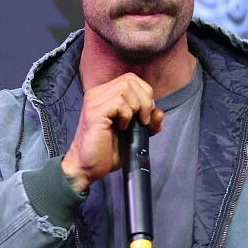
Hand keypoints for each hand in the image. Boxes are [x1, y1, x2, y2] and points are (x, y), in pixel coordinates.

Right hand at [61, 73, 162, 191]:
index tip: (146, 115)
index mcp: (105, 95)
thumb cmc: (107, 151)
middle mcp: (97, 94)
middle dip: (145, 99)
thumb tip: (159, 113)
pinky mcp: (94, 113)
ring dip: (136, 107)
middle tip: (143, 121)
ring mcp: (94, 102)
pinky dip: (126, 115)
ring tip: (131, 124)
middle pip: (130, 80)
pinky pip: (118, 102)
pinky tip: (121, 127)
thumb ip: (147, 123)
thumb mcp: (134, 135)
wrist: (88, 168)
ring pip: (125, 87)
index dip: (145, 94)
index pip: (131, 79)